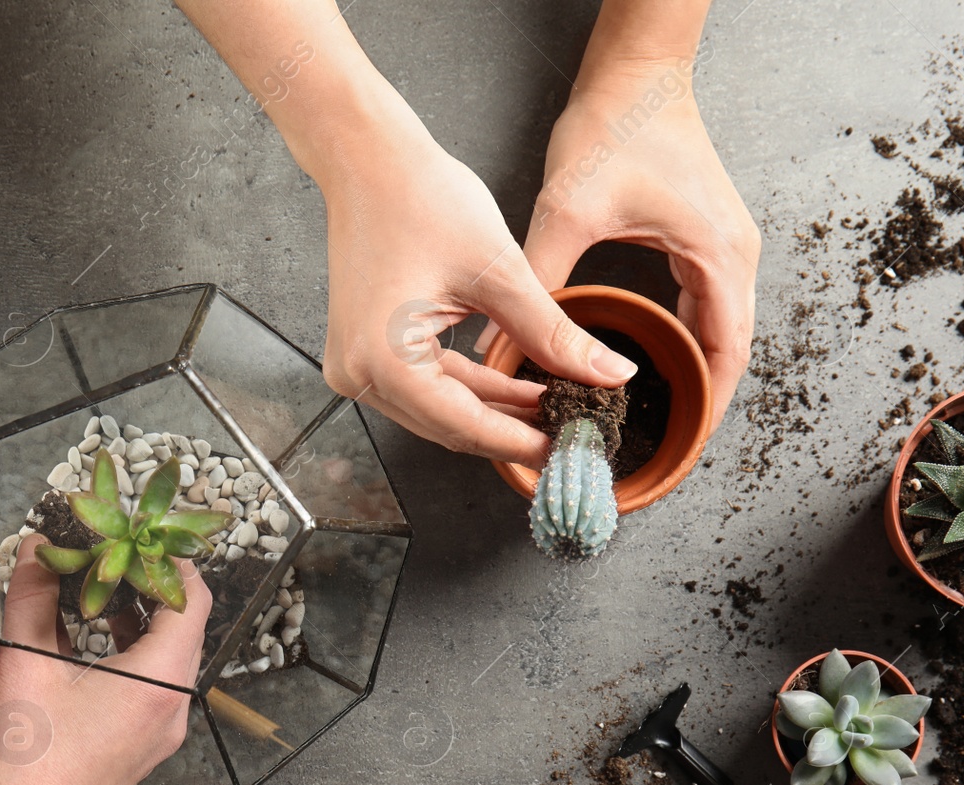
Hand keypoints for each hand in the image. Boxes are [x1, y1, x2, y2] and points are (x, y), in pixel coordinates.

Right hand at [0, 536, 210, 784]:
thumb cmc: (22, 764)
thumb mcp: (22, 662)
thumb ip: (33, 596)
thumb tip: (39, 550)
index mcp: (158, 682)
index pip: (191, 601)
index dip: (168, 561)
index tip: (141, 536)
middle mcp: (171, 709)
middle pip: (182, 629)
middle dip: (148, 586)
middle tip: (114, 554)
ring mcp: (158, 734)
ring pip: (165, 659)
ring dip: (136, 620)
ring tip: (97, 589)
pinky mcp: (138, 750)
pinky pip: (149, 688)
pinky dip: (128, 654)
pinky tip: (87, 639)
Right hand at [318, 115, 638, 466]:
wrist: (368, 158)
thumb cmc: (420, 198)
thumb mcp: (500, 273)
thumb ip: (553, 334)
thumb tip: (607, 374)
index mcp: (384, 361)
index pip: (466, 426)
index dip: (524, 442)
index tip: (570, 447)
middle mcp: (359, 374)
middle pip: (450, 427)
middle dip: (513, 430)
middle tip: (571, 430)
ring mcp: (355, 366)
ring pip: (440, 410)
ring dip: (495, 410)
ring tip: (553, 403)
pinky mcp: (364, 352)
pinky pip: (425, 387)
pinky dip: (470, 388)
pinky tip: (516, 385)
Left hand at [513, 64, 759, 428]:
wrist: (636, 73)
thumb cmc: (615, 128)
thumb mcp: (569, 213)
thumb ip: (540, 283)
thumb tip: (503, 344)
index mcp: (718, 258)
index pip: (725, 358)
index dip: (705, 411)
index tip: (680, 451)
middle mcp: (734, 257)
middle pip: (728, 354)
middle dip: (699, 404)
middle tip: (663, 453)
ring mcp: (724, 248)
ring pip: (719, 333)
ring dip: (693, 376)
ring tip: (657, 423)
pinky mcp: (704, 239)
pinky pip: (705, 308)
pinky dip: (684, 343)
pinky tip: (649, 365)